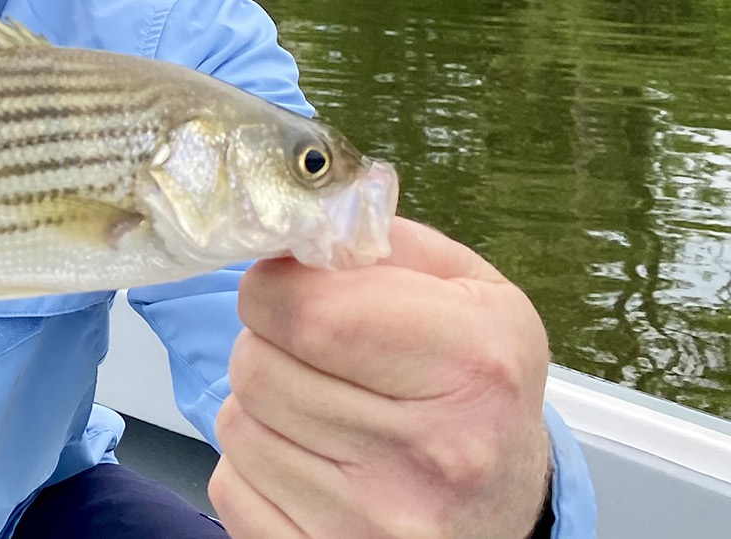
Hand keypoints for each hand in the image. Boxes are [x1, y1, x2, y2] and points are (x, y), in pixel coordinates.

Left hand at [212, 217, 552, 537]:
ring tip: (324, 412)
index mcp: (471, 365)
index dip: (276, 286)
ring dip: (262, 407)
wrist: (502, 511)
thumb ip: (384, 243)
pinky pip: (229, 486)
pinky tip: (313, 463)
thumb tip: (296, 221)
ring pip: (234, 425)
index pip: (304, 309)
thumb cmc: (479, 392)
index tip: (291, 289)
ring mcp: (374, 520)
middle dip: (269, 345)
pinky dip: (255, 467)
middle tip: (317, 356)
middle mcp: (429, 452)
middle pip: (256, 365)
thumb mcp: (472, 295)